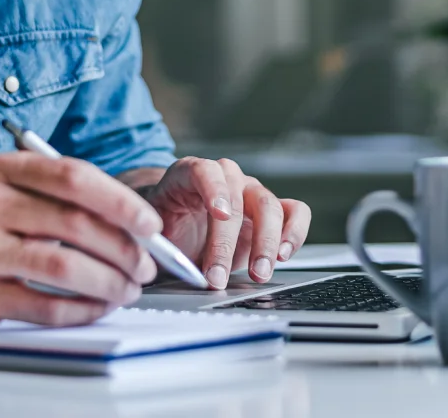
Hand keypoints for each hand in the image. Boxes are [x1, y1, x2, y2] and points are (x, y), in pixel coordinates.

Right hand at [0, 153, 161, 326]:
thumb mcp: (9, 191)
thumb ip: (63, 197)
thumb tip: (135, 222)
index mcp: (2, 169)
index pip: (73, 176)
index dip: (120, 201)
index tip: (150, 224)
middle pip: (74, 223)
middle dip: (123, 248)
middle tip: (146, 265)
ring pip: (63, 266)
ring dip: (108, 281)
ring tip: (127, 288)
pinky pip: (45, 306)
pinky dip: (82, 310)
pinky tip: (98, 307)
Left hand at [134, 157, 310, 287]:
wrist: (180, 229)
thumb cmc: (166, 227)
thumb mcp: (152, 233)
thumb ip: (155, 243)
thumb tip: (157, 261)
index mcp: (189, 173)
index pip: (204, 171)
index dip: (213, 190)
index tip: (219, 214)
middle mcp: (226, 178)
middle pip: (237, 198)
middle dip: (229, 242)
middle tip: (218, 276)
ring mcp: (251, 192)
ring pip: (269, 206)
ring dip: (266, 243)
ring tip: (258, 273)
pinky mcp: (273, 212)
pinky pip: (295, 212)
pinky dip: (294, 233)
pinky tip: (283, 255)